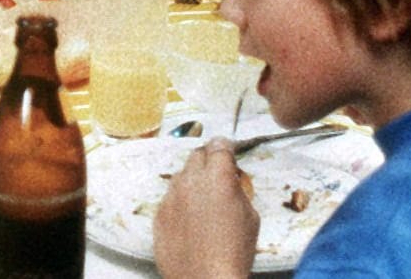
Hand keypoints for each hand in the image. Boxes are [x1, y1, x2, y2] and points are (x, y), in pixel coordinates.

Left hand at [153, 139, 258, 278]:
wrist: (205, 278)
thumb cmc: (234, 252)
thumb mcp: (250, 216)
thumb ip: (237, 190)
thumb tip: (230, 181)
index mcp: (218, 177)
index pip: (219, 146)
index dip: (225, 147)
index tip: (228, 150)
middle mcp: (191, 181)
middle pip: (197, 155)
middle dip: (208, 160)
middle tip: (217, 173)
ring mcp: (171, 196)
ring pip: (181, 176)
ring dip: (193, 181)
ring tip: (204, 201)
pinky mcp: (159, 213)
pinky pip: (170, 198)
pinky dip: (180, 201)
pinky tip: (191, 218)